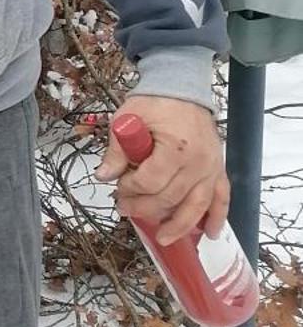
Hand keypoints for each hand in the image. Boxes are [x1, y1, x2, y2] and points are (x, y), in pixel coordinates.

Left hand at [96, 94, 229, 244]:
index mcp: (175, 148)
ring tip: (163, 238)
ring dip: (179, 226)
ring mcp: (211, 167)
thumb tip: (103, 176)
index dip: (130, 189)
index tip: (118, 186)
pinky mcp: (218, 168)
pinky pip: (221, 197)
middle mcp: (198, 162)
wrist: (181, 88)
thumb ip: (117, 151)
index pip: (150, 182)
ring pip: (197, 205)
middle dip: (144, 208)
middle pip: (170, 198)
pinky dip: (217, 216)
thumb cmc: (154, 103)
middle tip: (125, 208)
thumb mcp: (127, 120)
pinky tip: (210, 233)